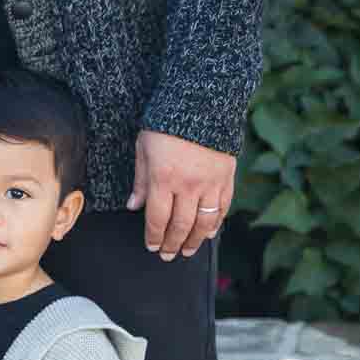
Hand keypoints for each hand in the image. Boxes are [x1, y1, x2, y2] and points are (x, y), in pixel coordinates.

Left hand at [127, 128, 234, 259]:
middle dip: (172, 244)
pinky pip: (222, 208)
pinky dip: (216, 224)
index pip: (157, 218)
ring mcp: (210, 183)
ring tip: (188, 251)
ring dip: (195, 241)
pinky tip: (209, 233)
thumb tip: (133, 207)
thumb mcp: (144, 149)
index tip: (152, 246)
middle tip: (168, 255)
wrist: (201, 104)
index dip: (154, 237)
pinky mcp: (226, 178)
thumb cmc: (166, 125)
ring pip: (204, 222)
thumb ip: (141, 181)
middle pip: (181, 225)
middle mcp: (188, 185)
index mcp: (163, 178)